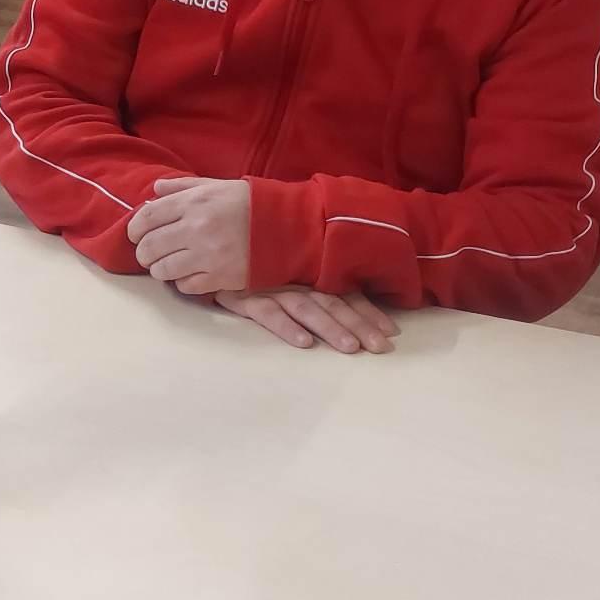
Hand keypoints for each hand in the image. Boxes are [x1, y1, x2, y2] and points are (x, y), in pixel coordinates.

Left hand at [127, 177, 249, 294]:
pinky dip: (182, 282)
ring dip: (160, 269)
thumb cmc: (251, 204)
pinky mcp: (220, 277)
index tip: (136, 234)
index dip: (135, 228)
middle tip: (150, 253)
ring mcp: (207, 255)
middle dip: (143, 252)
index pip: (147, 216)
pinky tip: (190, 274)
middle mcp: (197, 228)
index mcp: (194, 202)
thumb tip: (155, 190)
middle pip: (149, 246)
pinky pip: (185, 286)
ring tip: (168, 264)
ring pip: (162, 270)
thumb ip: (183, 187)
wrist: (288, 227)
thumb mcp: (217, 186)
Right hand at [215, 286, 398, 353]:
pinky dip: (286, 327)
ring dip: (330, 328)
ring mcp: (270, 287)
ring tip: (350, 348)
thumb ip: (313, 286)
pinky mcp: (245, 296)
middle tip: (381, 348)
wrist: (208, 251)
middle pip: (333, 303)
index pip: (345, 293)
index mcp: (308, 275)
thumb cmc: (251, 268)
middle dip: (359, 325)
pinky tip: (303, 343)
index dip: (369, 312)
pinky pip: (268, 313)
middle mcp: (295, 280)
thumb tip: (351, 310)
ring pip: (307, 308)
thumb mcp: (285, 273)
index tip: (392, 332)